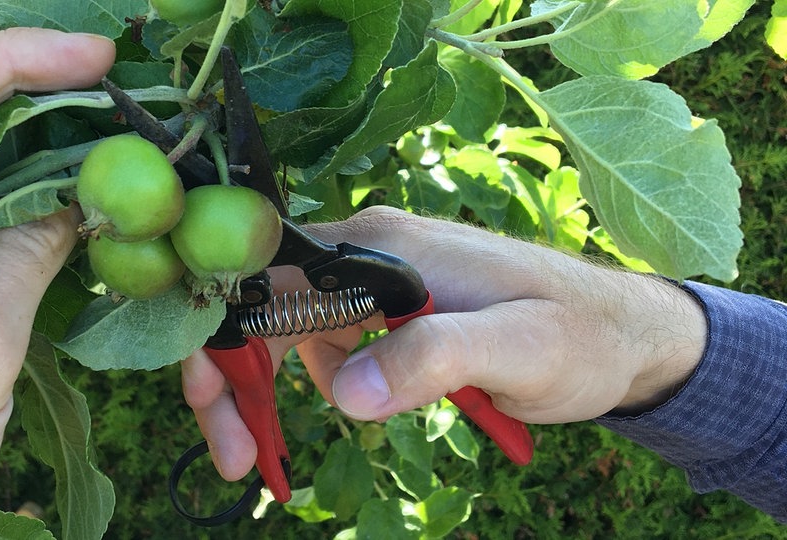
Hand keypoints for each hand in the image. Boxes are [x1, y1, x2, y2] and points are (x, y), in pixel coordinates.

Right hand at [183, 206, 706, 480]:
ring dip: (271, 389)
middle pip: (265, 305)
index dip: (225, 340)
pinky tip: (352, 408)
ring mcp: (377, 278)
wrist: (624, 334)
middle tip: (235, 459)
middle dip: (235, 379)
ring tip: (274, 452)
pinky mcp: (391, 307)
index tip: (217, 410)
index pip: (269, 279)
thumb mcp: (517, 351)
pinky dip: (317, 382)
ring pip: (290, 328)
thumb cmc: (579, 336)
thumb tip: (345, 393)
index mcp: (382, 247)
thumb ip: (432, 360)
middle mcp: (367, 251)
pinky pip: (328, 340)